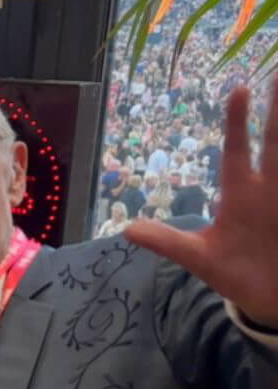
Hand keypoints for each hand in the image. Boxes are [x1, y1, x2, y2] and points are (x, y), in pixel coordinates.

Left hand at [126, 81, 277, 327]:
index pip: (239, 149)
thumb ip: (167, 243)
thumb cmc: (233, 273)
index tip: (238, 87)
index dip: (238, 121)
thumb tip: (126, 231)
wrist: (267, 301)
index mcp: (241, 194)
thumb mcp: (198, 258)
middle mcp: (270, 190)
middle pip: (277, 142)